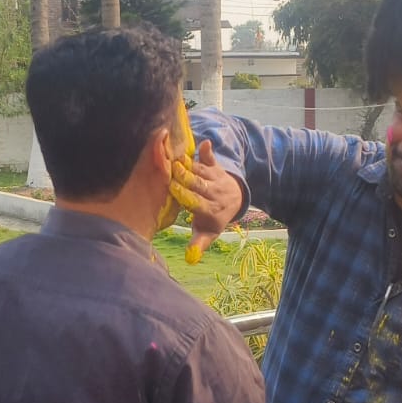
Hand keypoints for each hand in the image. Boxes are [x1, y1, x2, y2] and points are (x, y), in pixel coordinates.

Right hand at [171, 140, 242, 262]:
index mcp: (211, 210)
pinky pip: (211, 158)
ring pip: (201, 170)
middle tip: (167, 169)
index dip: (185, 195)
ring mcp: (216, 178)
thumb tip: (189, 258)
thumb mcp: (207, 233)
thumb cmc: (213, 219)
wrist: (234, 200)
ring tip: (171, 157)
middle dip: (184, 177)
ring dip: (187, 164)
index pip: (196, 201)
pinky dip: (208, 151)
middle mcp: (215, 193)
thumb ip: (198, 244)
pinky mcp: (216, 166)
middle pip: (198, 184)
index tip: (171, 188)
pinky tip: (205, 144)